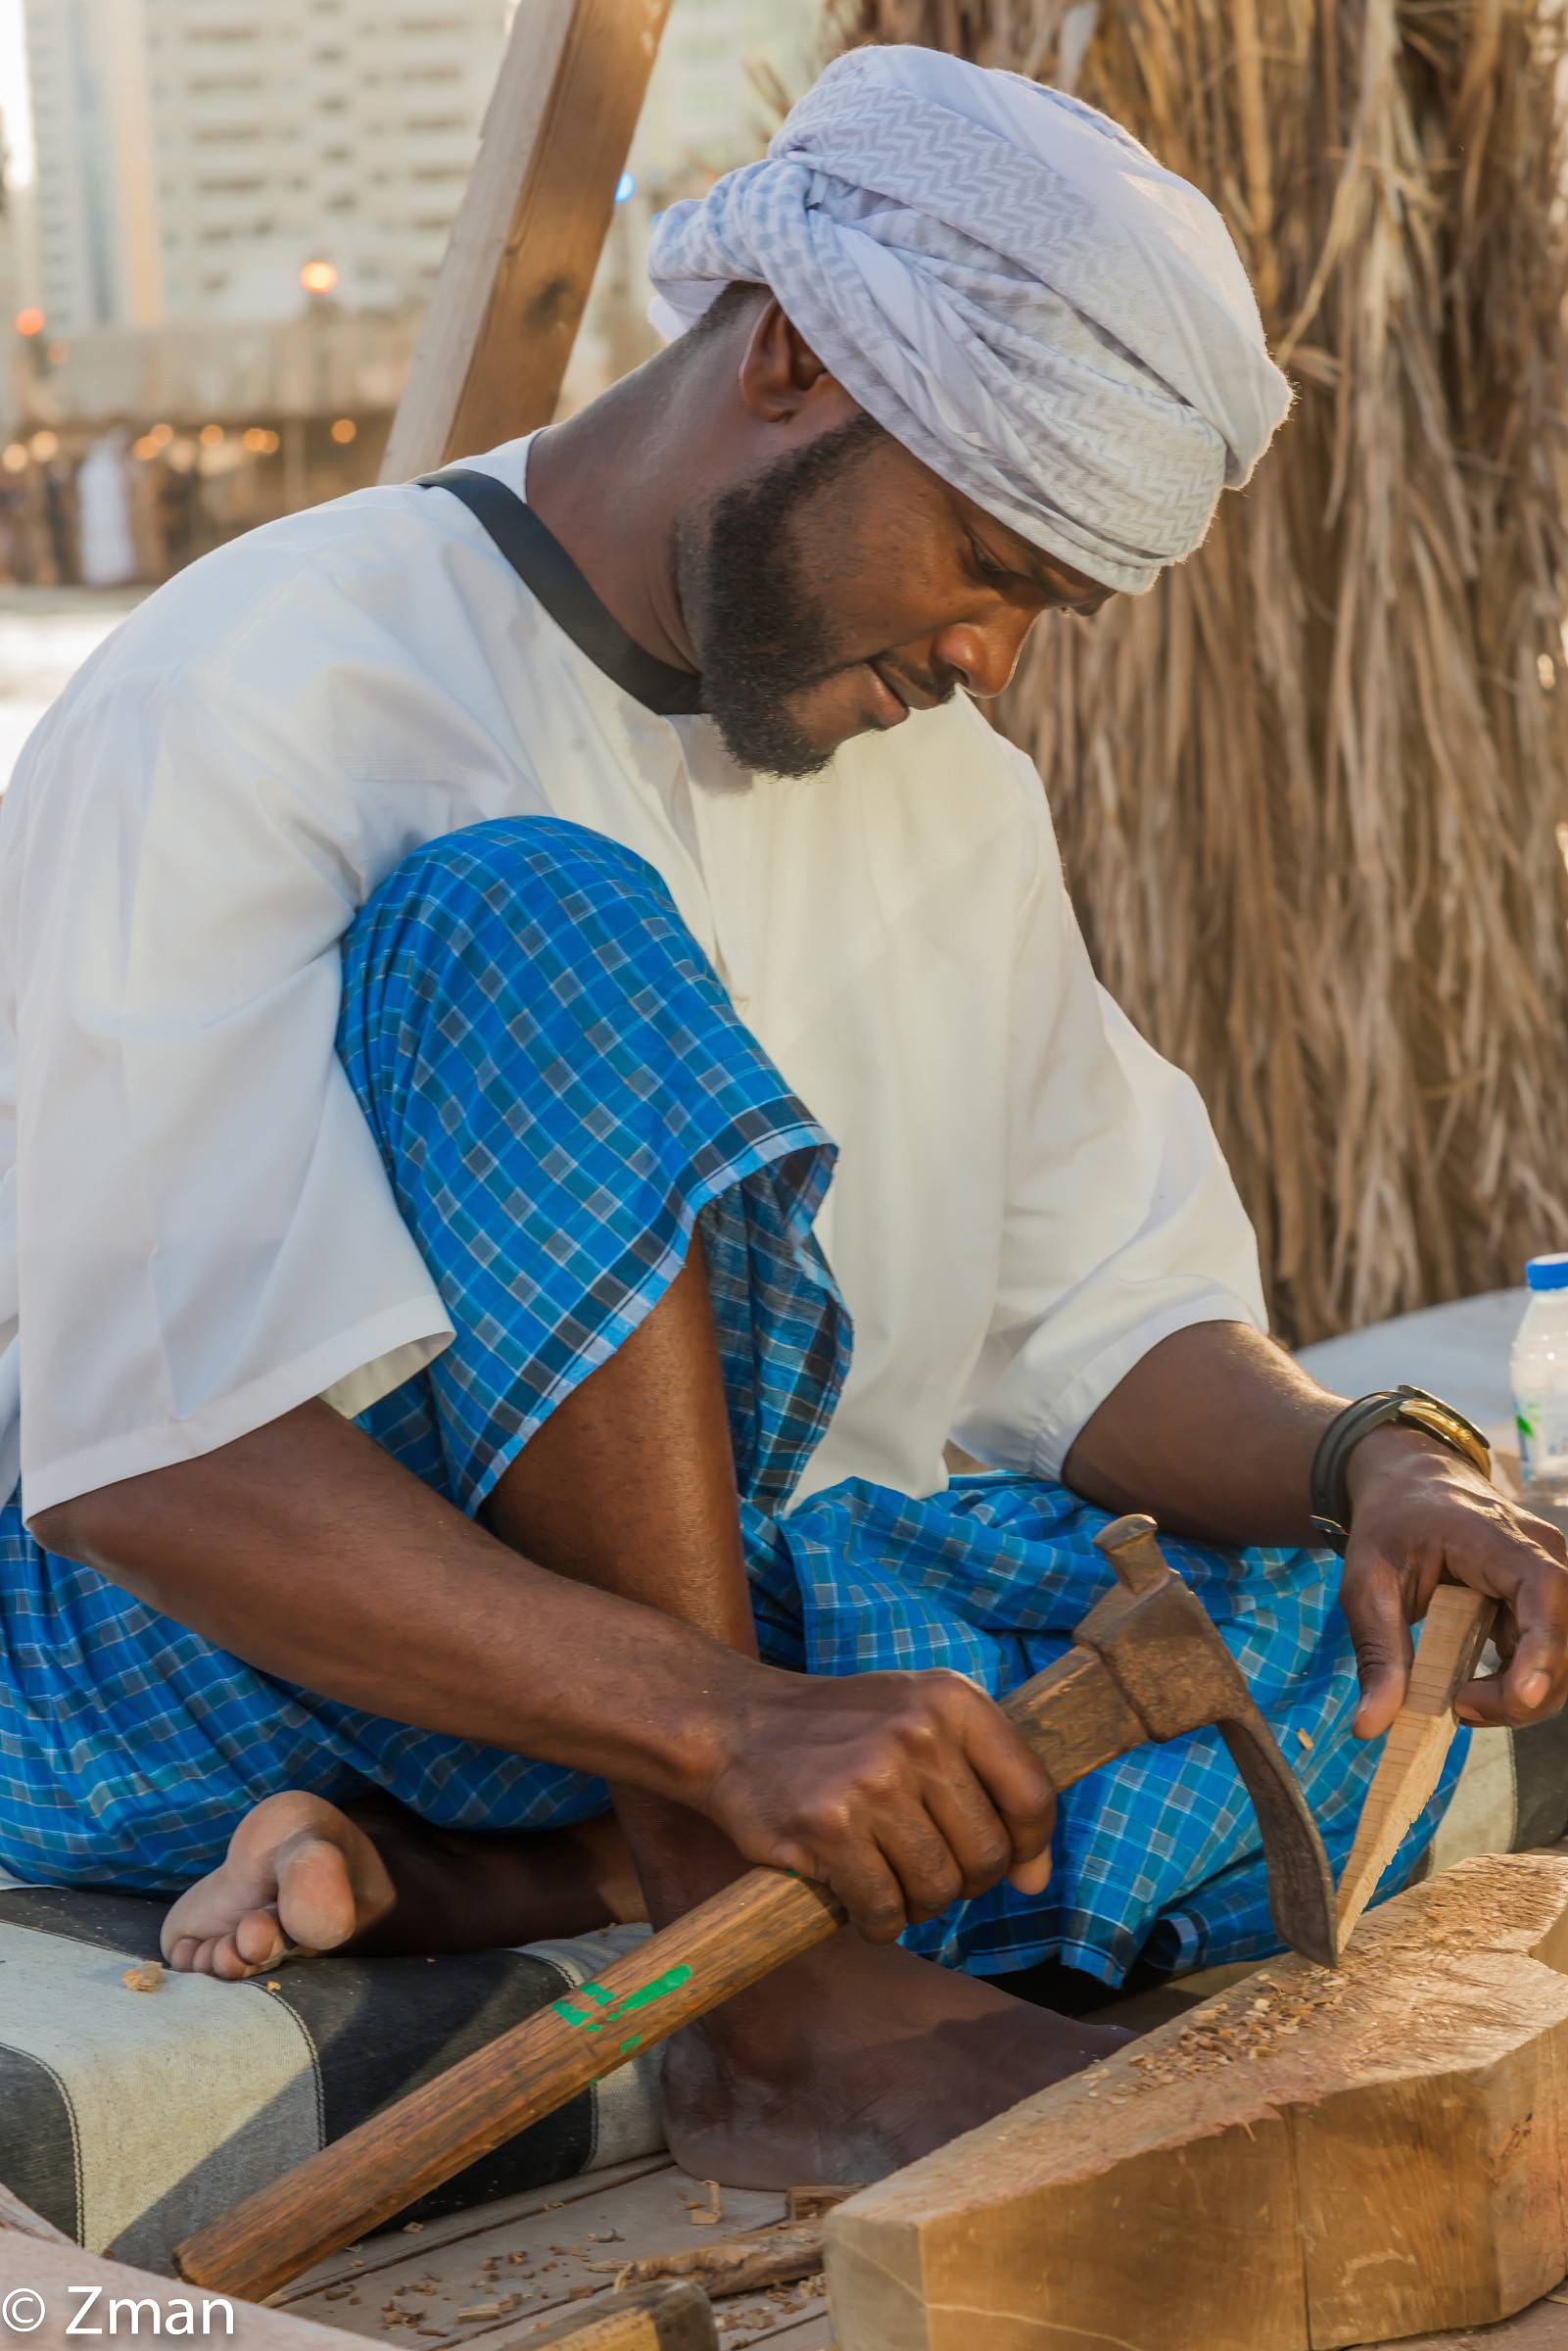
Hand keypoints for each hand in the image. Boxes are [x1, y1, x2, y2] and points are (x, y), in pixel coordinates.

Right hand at [696, 1663, 1055, 1941]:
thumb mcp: (924, 1727)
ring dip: (917, 1904)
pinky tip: (856, 1896)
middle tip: (924, 1867)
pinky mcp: (828, 1827)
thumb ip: (990, 1789)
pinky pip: (883, 1910)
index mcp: (952, 1699)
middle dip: (962, 1881)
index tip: (1002, 1860)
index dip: (1027, 1847)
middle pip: (986, 1856)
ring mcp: (872, 1780)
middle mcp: (918, 1733)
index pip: (1032, 1797)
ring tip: (887, 1877)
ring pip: (938, 1890)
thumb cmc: (844, 1734)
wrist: (737, 1726)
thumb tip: (1038, 1881)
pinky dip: (876, 1921)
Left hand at [1339, 1425, 1567, 1735]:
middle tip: (1458, 1707)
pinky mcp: (1546, 1602)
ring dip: (1521, 1694)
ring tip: (1460, 1699)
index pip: (1546, 1591)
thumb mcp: (1366, 1584)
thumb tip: (1369, 1727)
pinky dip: (1519, 1682)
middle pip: (1564, 1639)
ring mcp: (1552, 1579)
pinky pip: (1549, 1654)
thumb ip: (1376, 1653)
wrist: (1410, 1483)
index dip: (1543, 1650)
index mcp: (1502, 1538)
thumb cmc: (1390, 1524)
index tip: (1522, 1696)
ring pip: (1562, 1657)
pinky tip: (1474, 1686)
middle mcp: (1545, 1556)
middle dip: (1522, 1692)